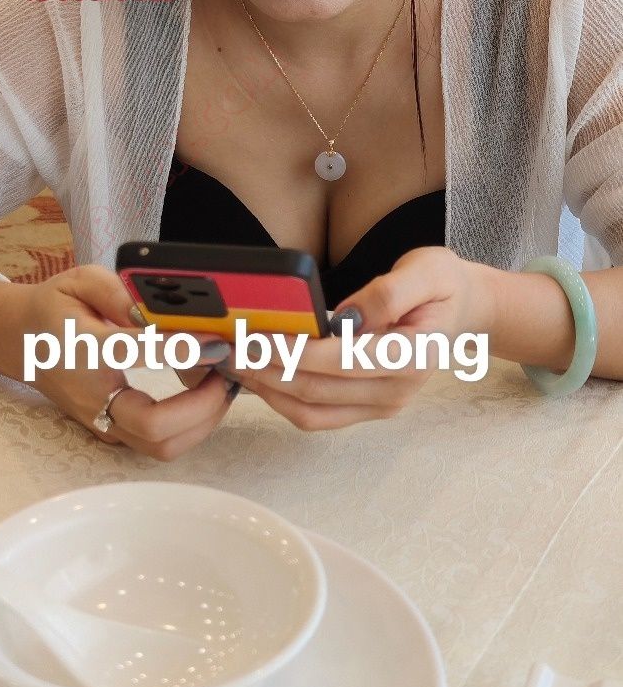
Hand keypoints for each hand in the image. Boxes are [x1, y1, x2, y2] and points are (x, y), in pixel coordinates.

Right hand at [15, 265, 236, 459]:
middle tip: (223, 374)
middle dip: (202, 405)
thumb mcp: (81, 281)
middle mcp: (93, 396)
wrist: (21, 342)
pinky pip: (159, 444)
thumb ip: (120, 293)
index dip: (181, 349)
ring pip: (161, 445)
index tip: (215, 343)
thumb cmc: (55, 310)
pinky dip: (191, 427)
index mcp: (84, 351)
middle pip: (154, 425)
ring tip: (220, 386)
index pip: (135, 354)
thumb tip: (160, 312)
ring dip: (202, 421)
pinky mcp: (115, 433)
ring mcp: (103, 422)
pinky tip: (204, 397)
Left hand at [217, 247, 493, 430]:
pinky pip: (315, 416)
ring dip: (266, 390)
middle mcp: (397, 390)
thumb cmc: (440, 285)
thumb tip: (343, 319)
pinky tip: (256, 377)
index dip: (294, 352)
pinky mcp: (366, 409)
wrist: (459, 310)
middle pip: (317, 390)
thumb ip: (387, 294)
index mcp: (414, 356)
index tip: (254, 337)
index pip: (342, 360)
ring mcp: (381, 406)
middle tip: (228, 348)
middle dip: (266, 370)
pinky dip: (280, 400)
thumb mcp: (426, 270)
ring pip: (309, 410)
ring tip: (233, 363)